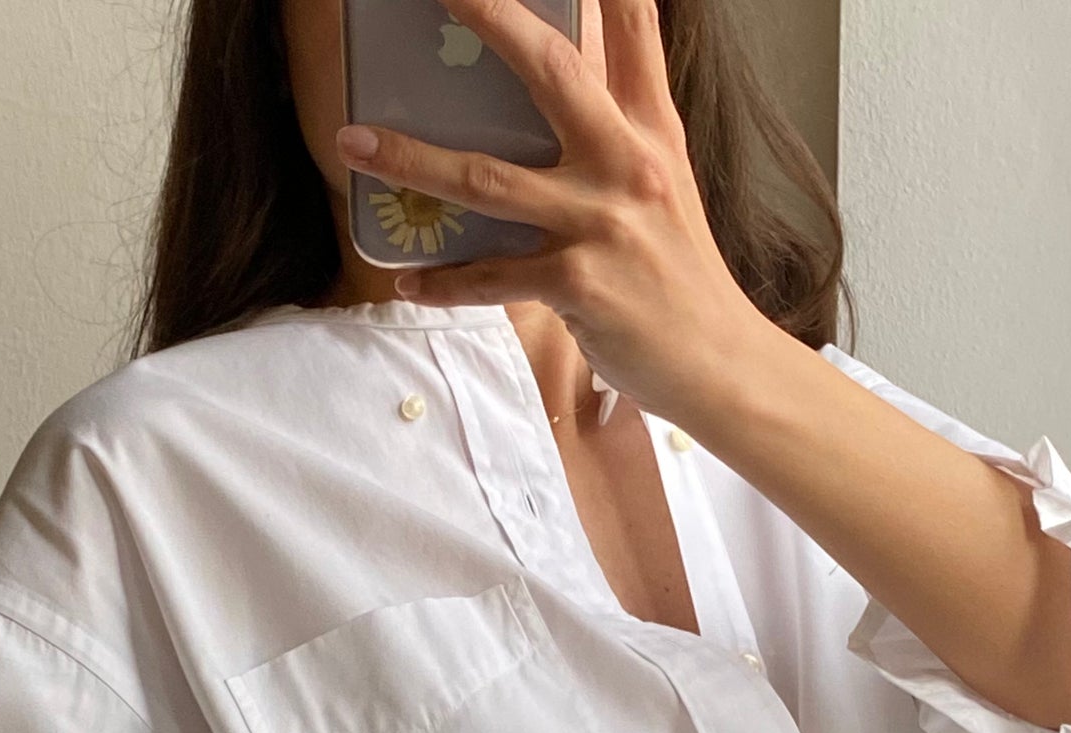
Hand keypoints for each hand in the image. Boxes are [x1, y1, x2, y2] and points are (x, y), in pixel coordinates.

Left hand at [334, 0, 762, 421]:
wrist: (716, 360)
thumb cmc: (679, 275)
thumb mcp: (665, 184)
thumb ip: (622, 130)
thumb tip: (568, 92)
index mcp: (650, 129)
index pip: (632, 27)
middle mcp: (627, 162)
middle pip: (550, 67)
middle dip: (490, 17)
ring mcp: (600, 222)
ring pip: (488, 178)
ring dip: (412, 158)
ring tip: (354, 143)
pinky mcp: (578, 284)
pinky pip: (491, 277)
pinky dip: (445, 283)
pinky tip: (411, 281)